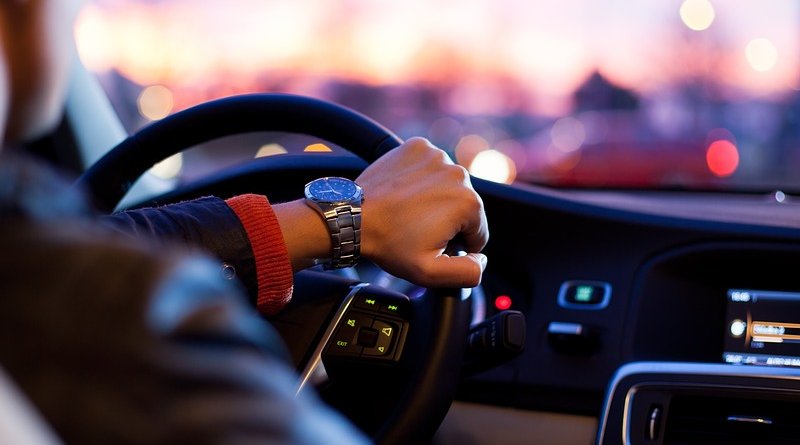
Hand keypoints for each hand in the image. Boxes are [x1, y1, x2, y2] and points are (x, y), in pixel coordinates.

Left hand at [357, 137, 488, 287]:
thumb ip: (468, 272)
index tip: (431, 243)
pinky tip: (406, 193)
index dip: (457, 244)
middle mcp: (458, 173)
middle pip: (464, 206)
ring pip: (448, 185)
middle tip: (417, 229)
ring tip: (409, 211)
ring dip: (436, 198)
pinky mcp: (418, 147)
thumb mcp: (431, 272)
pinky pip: (430, 167)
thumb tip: (482, 260)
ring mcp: (437, 156)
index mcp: (468, 202)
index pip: (478, 231)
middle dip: (447, 220)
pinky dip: (422, 178)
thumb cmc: (389, 243)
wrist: (353, 216)